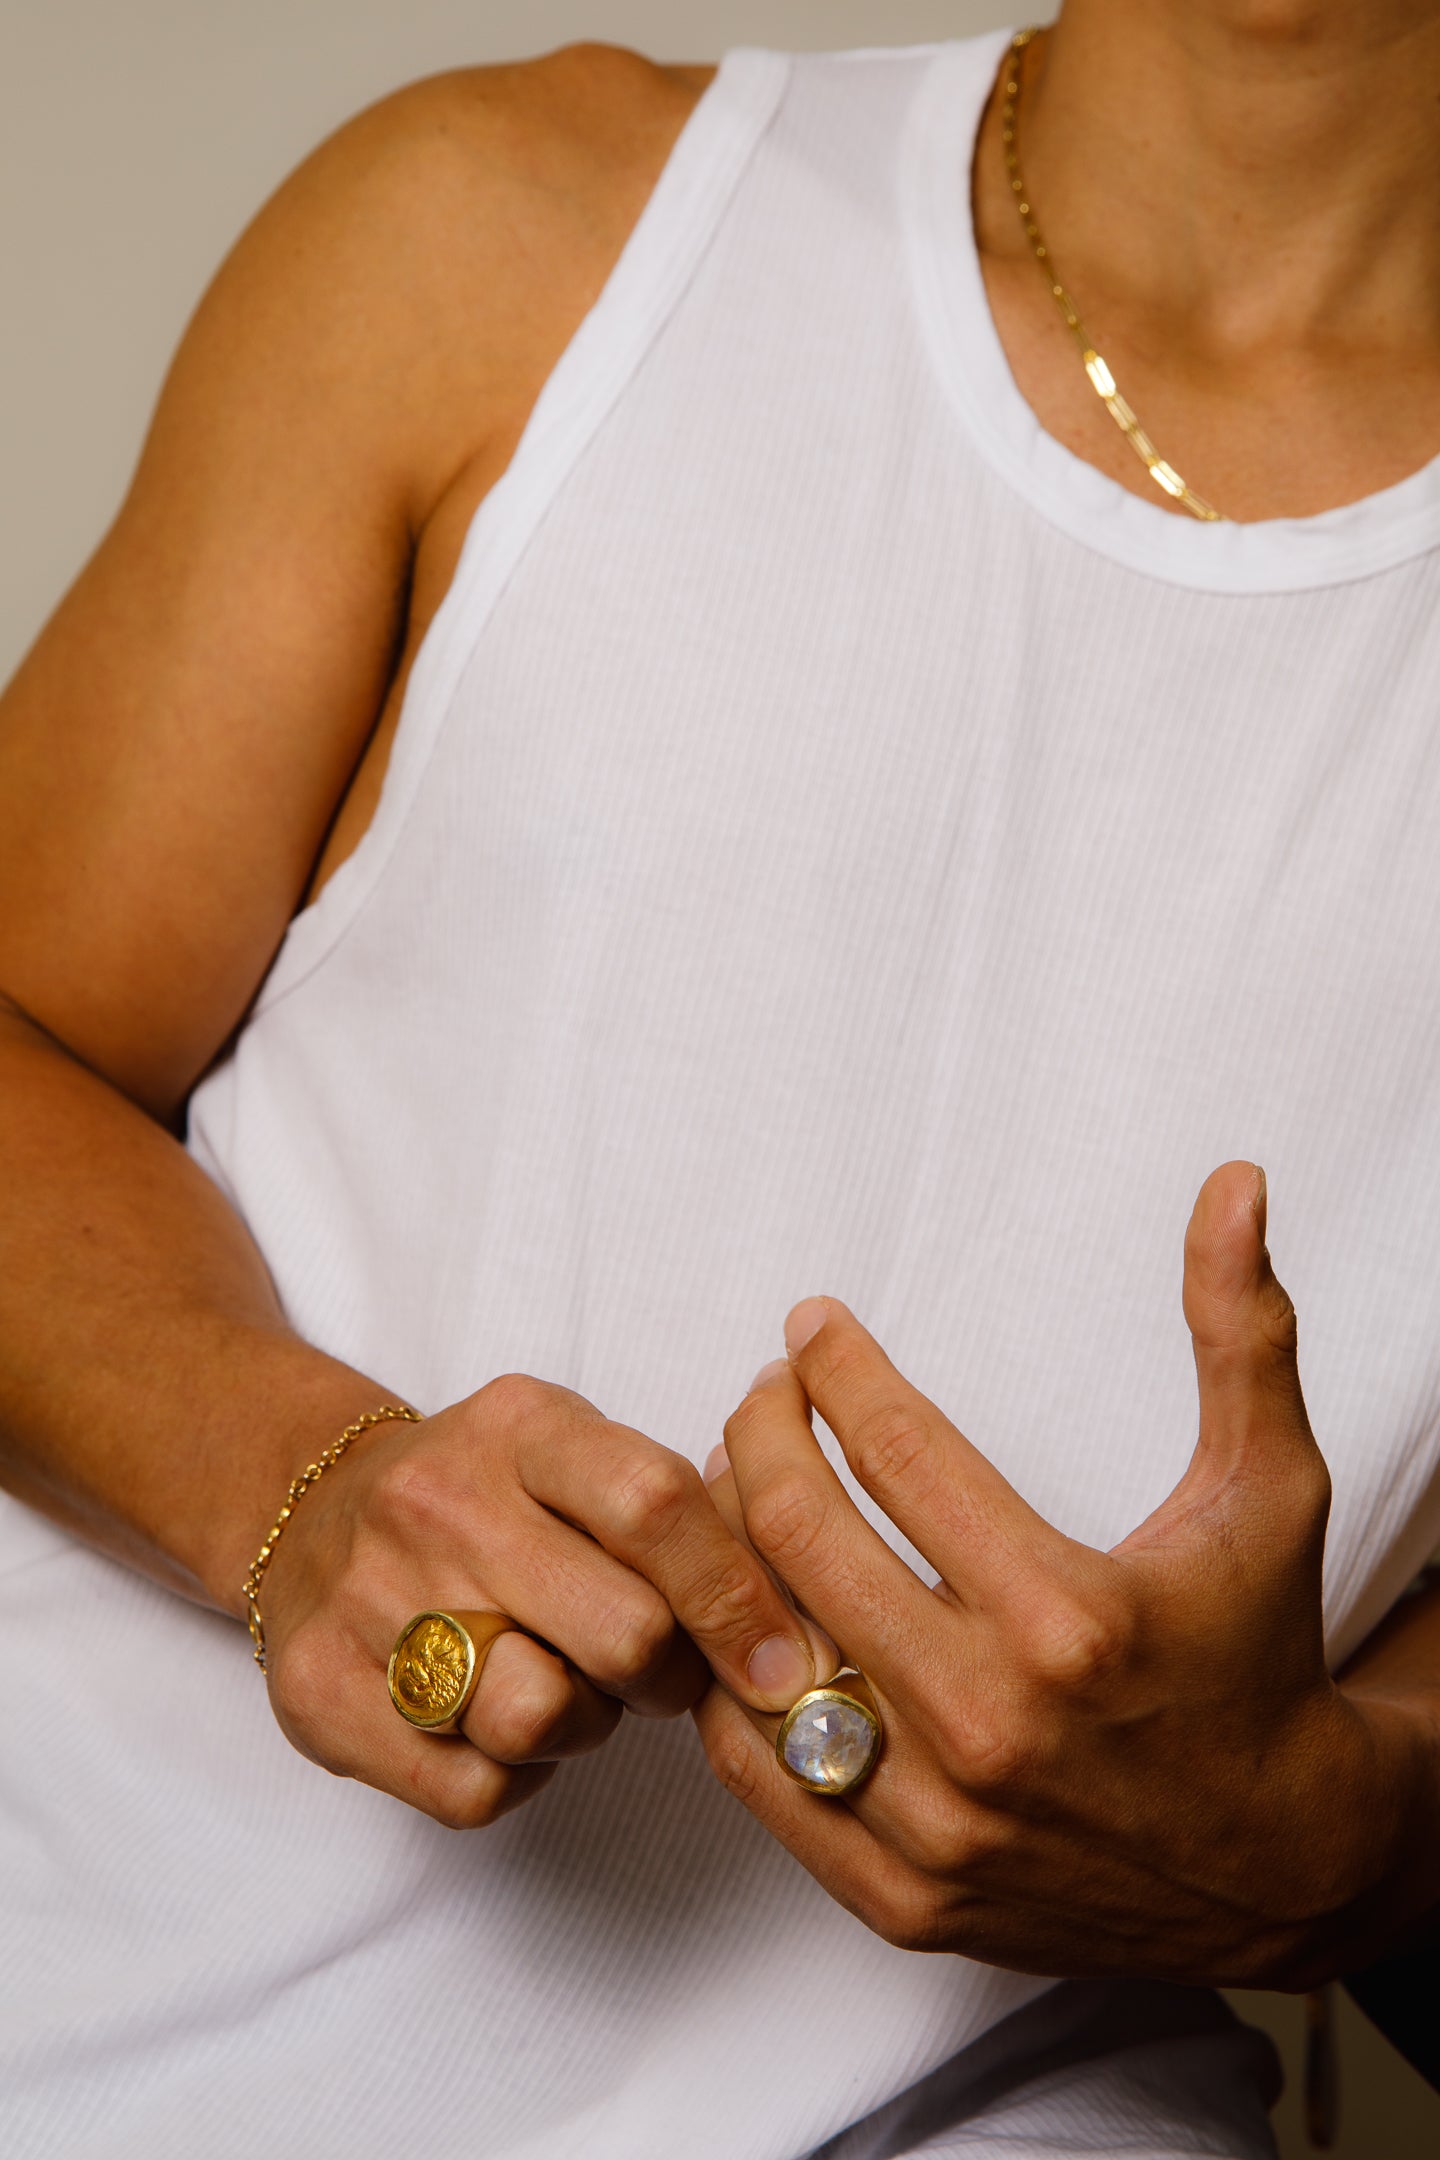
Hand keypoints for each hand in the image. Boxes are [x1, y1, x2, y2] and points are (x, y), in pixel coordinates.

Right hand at [259, 1374, 825, 1827]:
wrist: (307, 1510)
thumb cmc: (487, 1496)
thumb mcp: (573, 1452)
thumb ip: (678, 1511)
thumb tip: (808, 1617)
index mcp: (523, 1426)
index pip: (657, 1504)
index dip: (738, 1596)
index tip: (787, 1661)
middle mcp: (437, 1499)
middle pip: (621, 1631)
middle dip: (670, 1675)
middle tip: (661, 1671)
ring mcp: (369, 1596)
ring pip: (540, 1716)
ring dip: (584, 1726)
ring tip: (564, 1685)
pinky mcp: (320, 1694)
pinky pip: (472, 1789)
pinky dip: (511, 1775)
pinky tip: (493, 1722)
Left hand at [697, 1162, 1433, 1985]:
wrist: (1280, 1864)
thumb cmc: (1259, 1653)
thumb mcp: (1269, 1489)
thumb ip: (1242, 1330)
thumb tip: (1232, 1182)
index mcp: (1070, 1617)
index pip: (896, 1452)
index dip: (837, 1366)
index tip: (811, 1325)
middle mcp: (991, 1726)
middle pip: (799, 1538)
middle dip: (758, 1432)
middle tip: (764, 1391)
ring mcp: (937, 1823)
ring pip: (755, 1653)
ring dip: (727, 1550)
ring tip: (738, 1485)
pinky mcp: (901, 1897)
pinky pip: (756, 1772)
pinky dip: (734, 1683)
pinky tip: (753, 1611)